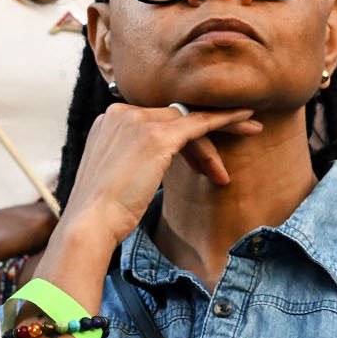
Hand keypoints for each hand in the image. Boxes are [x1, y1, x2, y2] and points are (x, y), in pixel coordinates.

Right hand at [57, 103, 259, 250]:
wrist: (89, 224)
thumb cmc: (100, 214)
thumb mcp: (112, 177)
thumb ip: (128, 161)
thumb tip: (147, 168)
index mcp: (108, 121)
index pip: (153, 119)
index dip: (178, 141)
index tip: (196, 161)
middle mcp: (121, 113)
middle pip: (172, 117)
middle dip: (199, 142)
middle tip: (217, 167)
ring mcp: (137, 121)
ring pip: (187, 120)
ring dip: (213, 142)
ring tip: (223, 175)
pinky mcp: (156, 136)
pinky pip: (200, 122)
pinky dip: (226, 120)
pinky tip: (247, 121)